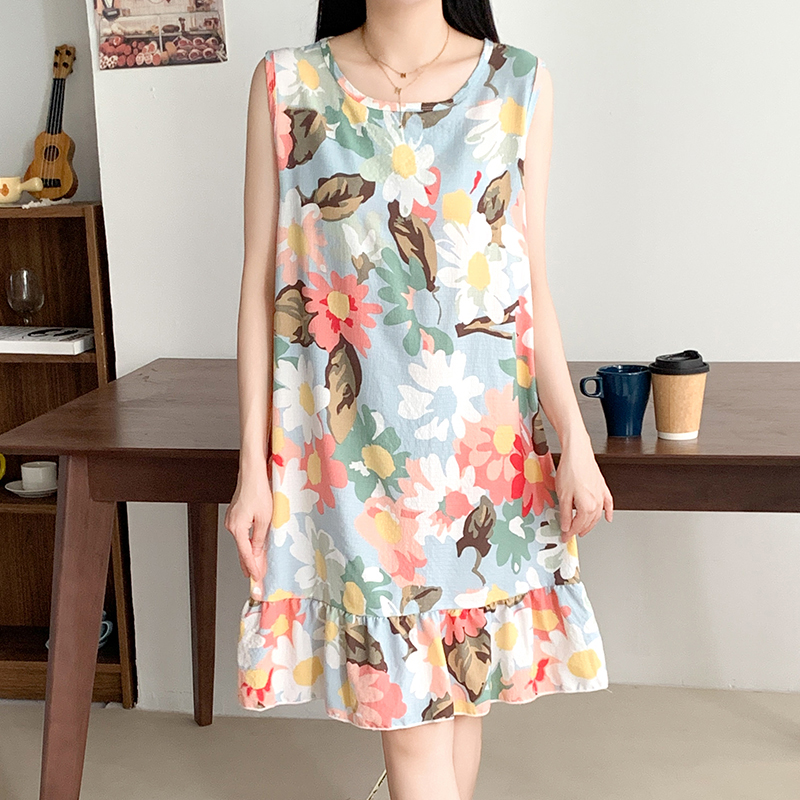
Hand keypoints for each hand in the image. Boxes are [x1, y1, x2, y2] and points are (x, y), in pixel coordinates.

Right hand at [224, 466, 271, 594]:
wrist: (252, 473)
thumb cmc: (259, 491)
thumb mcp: (265, 518)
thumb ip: (260, 538)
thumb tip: (257, 553)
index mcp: (238, 528)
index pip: (246, 555)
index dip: (253, 569)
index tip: (257, 580)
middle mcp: (232, 525)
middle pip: (242, 551)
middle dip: (249, 567)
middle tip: (256, 582)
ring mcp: (232, 520)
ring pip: (242, 543)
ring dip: (249, 555)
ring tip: (257, 569)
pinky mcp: (236, 515)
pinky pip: (242, 534)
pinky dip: (248, 543)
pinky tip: (254, 549)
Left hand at [554, 436, 612, 541]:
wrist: (578, 452)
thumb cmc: (570, 470)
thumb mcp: (562, 495)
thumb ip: (565, 513)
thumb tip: (565, 526)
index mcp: (587, 507)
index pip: (577, 525)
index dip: (569, 533)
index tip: (564, 537)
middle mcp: (597, 503)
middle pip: (588, 523)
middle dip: (579, 530)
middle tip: (571, 534)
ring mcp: (601, 495)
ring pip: (597, 516)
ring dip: (591, 524)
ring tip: (583, 528)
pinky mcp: (602, 487)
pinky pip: (608, 504)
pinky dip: (608, 512)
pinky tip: (608, 517)